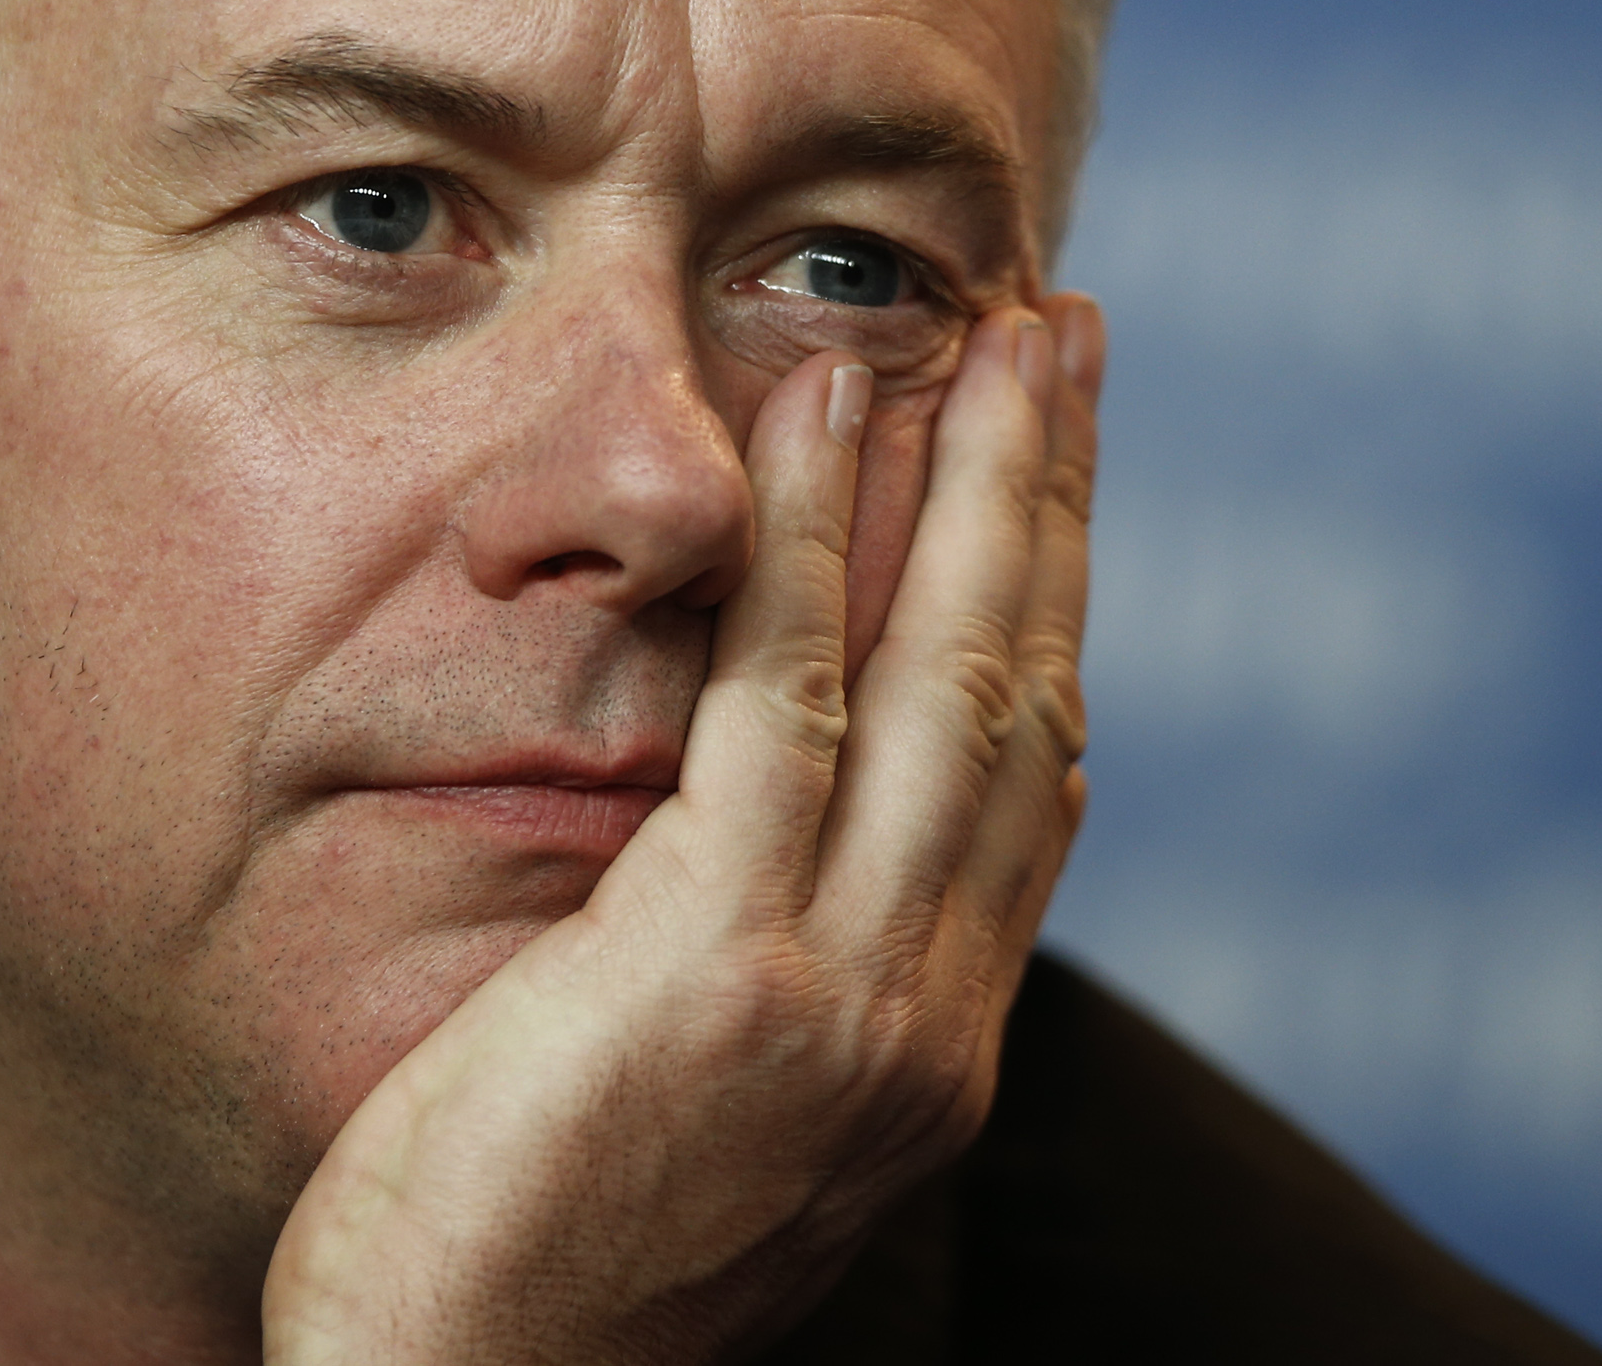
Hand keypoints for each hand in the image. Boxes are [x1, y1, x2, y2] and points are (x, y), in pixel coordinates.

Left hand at [260, 296, 1103, 1364]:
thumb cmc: (529, 1285)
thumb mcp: (698, 1125)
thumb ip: (766, 983)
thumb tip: (762, 841)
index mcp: (926, 1055)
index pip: (1028, 784)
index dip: (1053, 604)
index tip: (1058, 471)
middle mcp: (925, 1024)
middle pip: (1025, 701)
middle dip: (1055, 504)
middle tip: (1072, 337)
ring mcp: (840, 1003)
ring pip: (947, 681)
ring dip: (975, 483)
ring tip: (992, 332)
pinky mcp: (716, 973)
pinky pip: (786, 703)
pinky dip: (815, 541)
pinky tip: (817, 413)